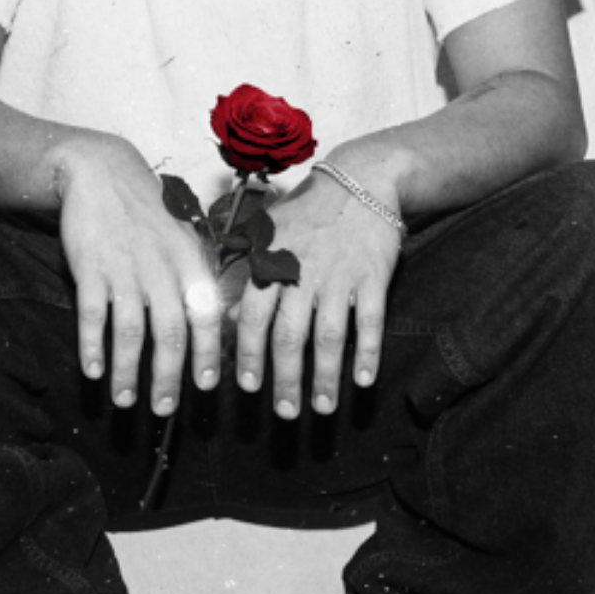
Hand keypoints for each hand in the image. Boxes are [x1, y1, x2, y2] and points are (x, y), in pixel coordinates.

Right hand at [55, 137, 220, 416]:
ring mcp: (124, 269)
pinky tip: (92, 371)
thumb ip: (197, 279)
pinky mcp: (90, 267)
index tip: (207, 386)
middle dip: (167, 377)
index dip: (207, 354)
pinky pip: (92, 314)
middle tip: (163, 410)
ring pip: (129, 331)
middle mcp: (160, 269)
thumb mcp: (184, 238)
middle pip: (169, 333)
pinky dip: (92, 345)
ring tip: (124, 400)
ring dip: (127, 371)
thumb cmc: (148, 215)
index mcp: (189, 263)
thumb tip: (216, 327)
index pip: (205, 316)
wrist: (103, 173)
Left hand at [232, 166, 401, 417]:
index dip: (249, 355)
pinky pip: (369, 320)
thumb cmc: (307, 212)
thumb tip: (222, 314)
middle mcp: (302, 272)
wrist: (360, 180)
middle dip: (285, 379)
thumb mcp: (268, 232)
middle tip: (284, 413)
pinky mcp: (373, 275)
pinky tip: (363, 380)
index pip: (252, 317)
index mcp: (272, 264)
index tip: (249, 388)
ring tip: (323, 409)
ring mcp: (339, 275)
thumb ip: (245, 272)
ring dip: (325, 376)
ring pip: (328, 335)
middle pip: (289, 335)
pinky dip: (367, 351)